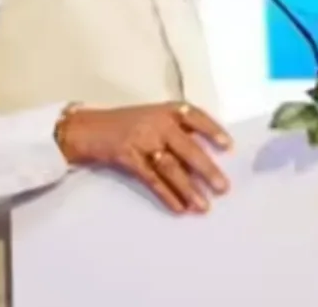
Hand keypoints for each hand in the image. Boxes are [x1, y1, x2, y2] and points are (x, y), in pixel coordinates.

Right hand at [55, 102, 231, 213]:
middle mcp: (158, 123)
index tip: (229, 147)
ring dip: (189, 189)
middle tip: (223, 188)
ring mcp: (142, 140)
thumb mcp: (155, 117)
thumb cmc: (127, 123)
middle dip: (207, 170)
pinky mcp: (128, 157)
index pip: (197, 117)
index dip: (213, 131)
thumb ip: (178, 131)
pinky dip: (167, 195)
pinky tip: (179, 207)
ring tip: (203, 206)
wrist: (89, 128)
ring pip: (171, 168)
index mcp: (168, 110)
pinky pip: (152, 179)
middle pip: (187, 148)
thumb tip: (207, 155)